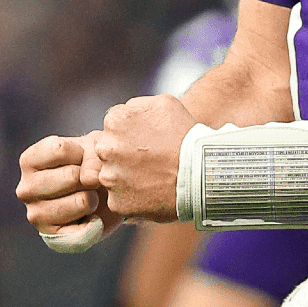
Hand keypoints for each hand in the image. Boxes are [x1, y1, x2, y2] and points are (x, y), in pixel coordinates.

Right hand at [16, 134, 119, 240]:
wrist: (102, 194)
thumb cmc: (91, 164)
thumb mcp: (94, 148)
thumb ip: (92, 157)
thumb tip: (90, 179)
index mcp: (29, 161)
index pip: (59, 149)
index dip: (82, 152)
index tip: (81, 158)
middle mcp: (25, 189)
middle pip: (71, 176)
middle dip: (90, 177)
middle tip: (88, 181)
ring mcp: (36, 214)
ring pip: (81, 201)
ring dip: (94, 198)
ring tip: (88, 197)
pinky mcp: (52, 236)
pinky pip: (84, 228)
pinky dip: (95, 222)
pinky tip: (89, 216)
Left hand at [94, 95, 198, 221]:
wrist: (201, 172)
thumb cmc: (186, 136)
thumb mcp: (164, 103)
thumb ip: (136, 105)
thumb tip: (125, 112)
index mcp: (115, 121)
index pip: (113, 127)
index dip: (130, 134)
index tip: (146, 141)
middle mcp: (106, 148)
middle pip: (108, 151)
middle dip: (124, 154)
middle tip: (149, 160)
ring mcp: (110, 177)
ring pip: (112, 176)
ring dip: (127, 176)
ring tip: (152, 177)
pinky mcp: (117, 203)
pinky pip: (120, 199)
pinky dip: (133, 197)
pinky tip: (151, 192)